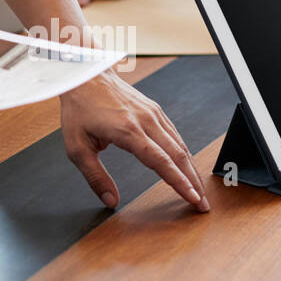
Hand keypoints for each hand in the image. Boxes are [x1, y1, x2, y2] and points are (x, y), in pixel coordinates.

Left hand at [60, 70, 209, 211]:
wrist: (85, 76)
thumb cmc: (80, 109)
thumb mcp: (77, 148)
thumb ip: (95, 177)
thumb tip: (110, 200)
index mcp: (128, 130)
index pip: (161, 162)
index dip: (179, 183)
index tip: (192, 198)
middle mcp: (146, 120)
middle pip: (178, 155)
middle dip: (193, 182)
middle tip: (203, 203)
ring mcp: (153, 114)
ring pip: (180, 145)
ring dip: (192, 169)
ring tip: (198, 189)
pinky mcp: (154, 110)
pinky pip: (174, 135)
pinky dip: (184, 154)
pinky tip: (187, 166)